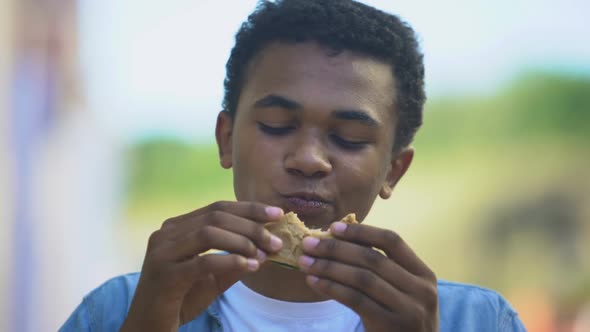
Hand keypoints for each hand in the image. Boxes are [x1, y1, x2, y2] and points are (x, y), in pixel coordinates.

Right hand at [120, 201, 283, 331]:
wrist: (149, 327)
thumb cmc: (181, 299)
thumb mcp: (213, 277)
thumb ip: (236, 259)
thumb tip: (268, 248)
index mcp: (176, 228)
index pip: (217, 208)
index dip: (249, 208)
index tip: (277, 214)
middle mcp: (166, 234)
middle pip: (216, 217)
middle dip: (251, 226)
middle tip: (276, 240)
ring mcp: (162, 253)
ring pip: (209, 233)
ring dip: (243, 241)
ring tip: (265, 253)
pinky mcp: (165, 275)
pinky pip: (203, 262)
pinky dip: (230, 261)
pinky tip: (251, 266)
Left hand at [298, 222, 437, 331]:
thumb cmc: (401, 320)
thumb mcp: (402, 292)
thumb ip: (382, 269)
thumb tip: (339, 239)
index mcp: (424, 273)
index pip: (392, 241)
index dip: (361, 231)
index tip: (332, 227)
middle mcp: (421, 290)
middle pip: (372, 259)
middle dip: (336, 248)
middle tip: (309, 243)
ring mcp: (408, 309)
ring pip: (361, 278)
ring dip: (329, 267)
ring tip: (305, 262)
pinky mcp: (390, 326)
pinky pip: (355, 300)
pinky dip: (331, 288)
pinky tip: (313, 281)